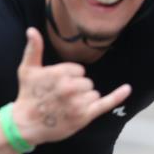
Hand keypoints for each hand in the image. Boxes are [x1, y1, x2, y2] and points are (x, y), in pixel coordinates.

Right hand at [10, 27, 131, 146]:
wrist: (26, 124)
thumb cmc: (27, 95)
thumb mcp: (27, 70)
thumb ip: (33, 48)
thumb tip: (32, 29)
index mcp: (59, 73)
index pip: (79, 70)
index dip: (70, 77)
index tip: (57, 86)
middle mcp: (70, 87)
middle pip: (87, 82)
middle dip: (77, 89)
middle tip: (60, 98)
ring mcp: (78, 102)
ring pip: (93, 93)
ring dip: (83, 99)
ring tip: (66, 106)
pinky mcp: (84, 116)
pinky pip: (105, 103)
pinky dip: (118, 96)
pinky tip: (127, 88)